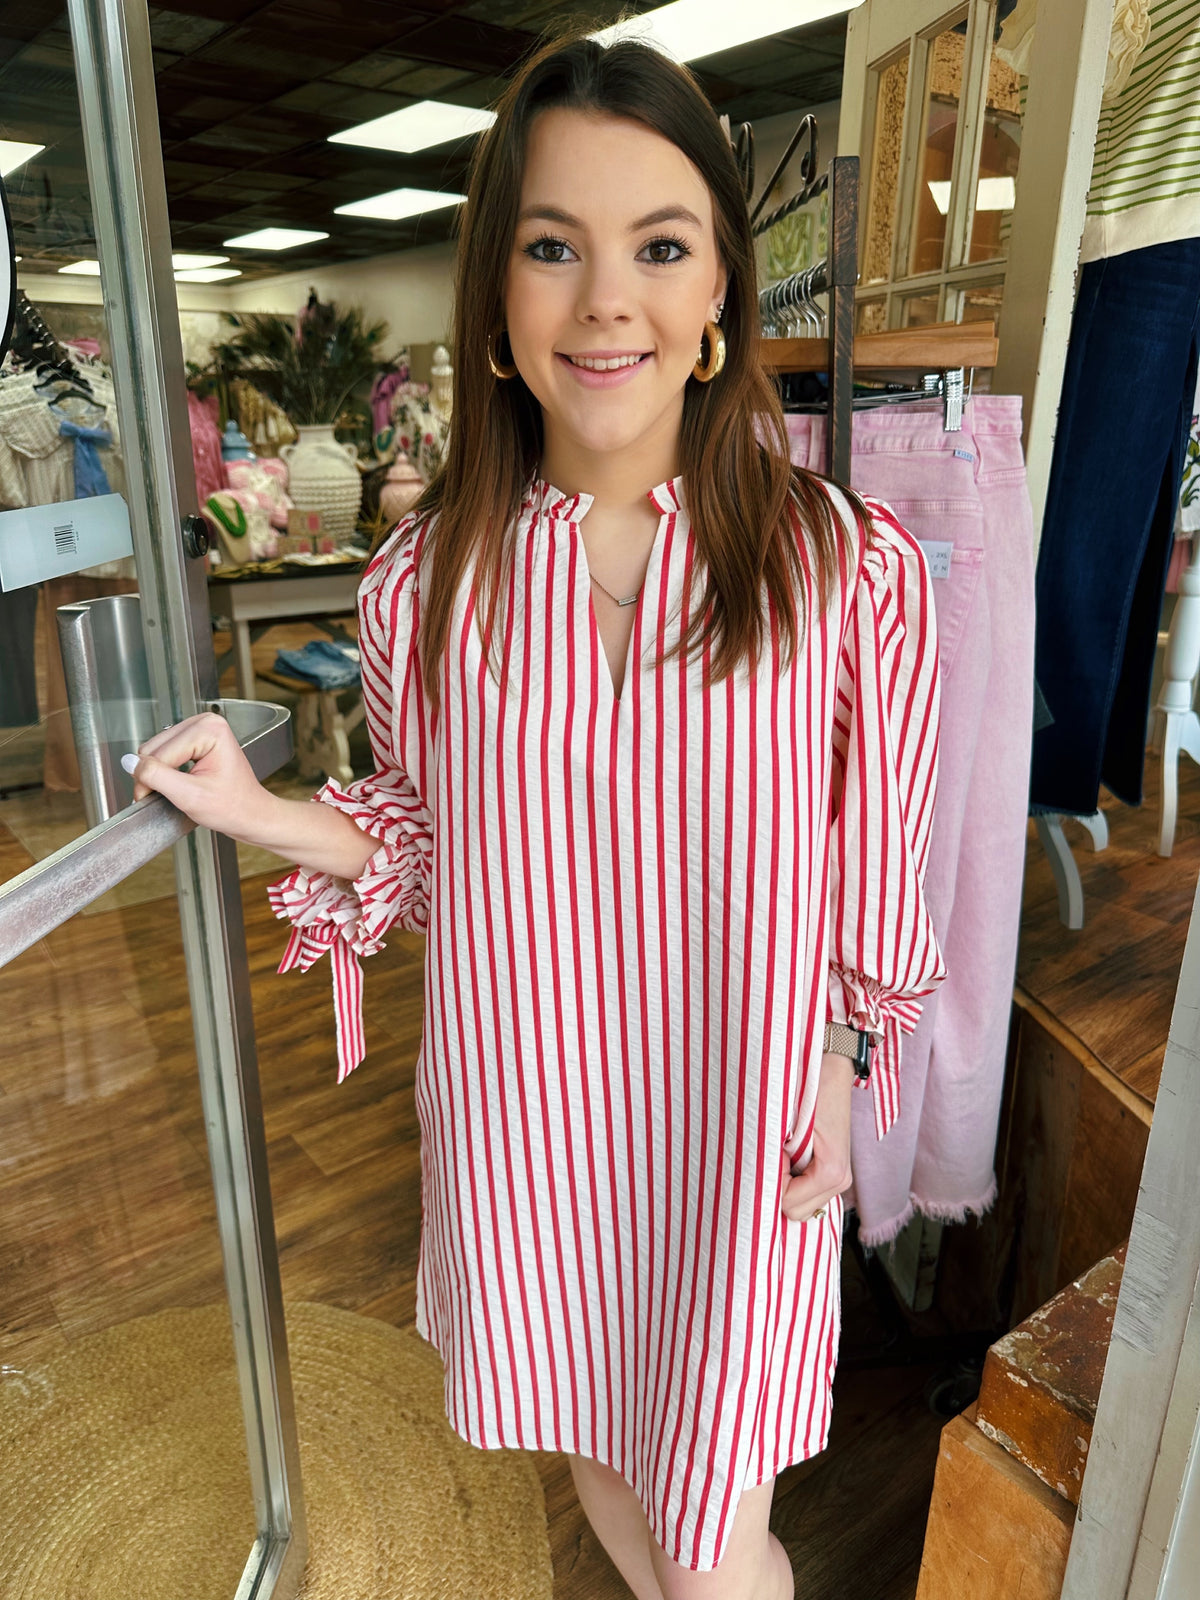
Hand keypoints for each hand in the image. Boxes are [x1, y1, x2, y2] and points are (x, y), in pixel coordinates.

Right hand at [128, 710, 272, 839]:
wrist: (251, 815)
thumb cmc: (233, 807)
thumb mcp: (190, 796)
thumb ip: (157, 777)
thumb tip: (129, 761)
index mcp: (208, 729)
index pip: (158, 753)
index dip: (149, 780)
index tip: (150, 799)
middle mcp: (205, 722)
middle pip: (153, 748)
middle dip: (154, 775)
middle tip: (168, 797)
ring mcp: (200, 729)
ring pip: (155, 750)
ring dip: (158, 774)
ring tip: (178, 791)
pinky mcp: (194, 738)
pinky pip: (164, 752)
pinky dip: (164, 771)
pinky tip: (180, 782)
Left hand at [782, 1053, 854, 1222]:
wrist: (832, 1068)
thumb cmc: (811, 1089)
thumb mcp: (787, 1121)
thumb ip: (773, 1153)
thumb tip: (755, 1177)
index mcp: (832, 1172)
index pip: (788, 1203)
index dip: (772, 1181)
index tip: (770, 1153)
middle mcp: (840, 1181)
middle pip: (795, 1212)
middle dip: (778, 1187)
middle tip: (774, 1155)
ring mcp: (839, 1178)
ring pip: (800, 1205)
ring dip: (785, 1184)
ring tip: (782, 1153)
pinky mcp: (833, 1171)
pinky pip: (806, 1192)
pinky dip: (793, 1180)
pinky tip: (790, 1156)